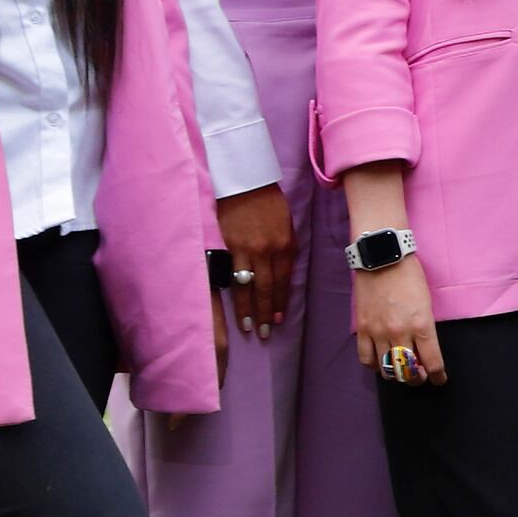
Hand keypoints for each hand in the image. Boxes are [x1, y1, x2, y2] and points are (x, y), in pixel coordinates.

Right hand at [213, 187, 297, 337]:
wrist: (246, 183)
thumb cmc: (269, 202)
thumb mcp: (287, 225)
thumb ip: (286, 249)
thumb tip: (283, 274)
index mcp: (286, 246)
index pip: (284, 281)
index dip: (281, 302)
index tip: (279, 320)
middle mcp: (269, 251)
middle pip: (268, 288)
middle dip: (267, 312)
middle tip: (265, 333)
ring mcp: (248, 250)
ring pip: (249, 286)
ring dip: (248, 309)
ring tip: (249, 327)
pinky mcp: (230, 247)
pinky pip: (232, 274)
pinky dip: (233, 291)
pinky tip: (233, 304)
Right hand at [353, 258, 444, 387]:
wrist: (383, 258)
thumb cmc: (410, 276)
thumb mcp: (427, 303)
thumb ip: (426, 329)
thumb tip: (424, 351)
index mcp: (422, 325)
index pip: (432, 363)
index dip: (437, 376)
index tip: (439, 379)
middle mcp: (400, 332)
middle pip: (408, 372)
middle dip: (417, 379)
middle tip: (420, 376)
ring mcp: (378, 332)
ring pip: (386, 370)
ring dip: (396, 375)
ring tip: (401, 370)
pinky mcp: (362, 329)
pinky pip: (366, 359)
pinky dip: (375, 366)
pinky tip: (381, 362)